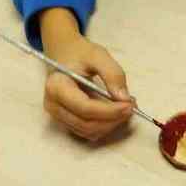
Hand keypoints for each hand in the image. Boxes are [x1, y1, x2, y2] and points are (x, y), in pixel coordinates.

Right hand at [40, 9, 133, 139]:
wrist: (64, 54)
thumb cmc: (79, 53)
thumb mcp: (98, 55)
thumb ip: (112, 74)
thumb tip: (124, 99)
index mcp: (56, 87)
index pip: (85, 108)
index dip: (109, 111)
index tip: (129, 104)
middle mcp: (53, 105)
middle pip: (87, 124)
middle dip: (113, 119)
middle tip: (132, 106)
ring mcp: (58, 116)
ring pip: (89, 132)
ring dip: (111, 124)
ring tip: (125, 106)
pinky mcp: (66, 121)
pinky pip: (88, 132)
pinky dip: (105, 125)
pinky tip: (115, 111)